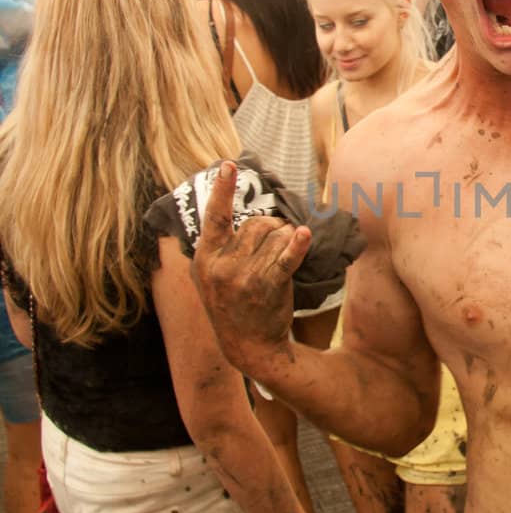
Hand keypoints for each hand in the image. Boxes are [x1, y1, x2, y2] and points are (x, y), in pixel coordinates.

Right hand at [192, 160, 311, 372]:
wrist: (248, 347)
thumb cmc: (232, 305)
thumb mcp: (210, 277)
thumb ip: (220, 247)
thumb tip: (242, 212)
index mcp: (205, 258)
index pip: (215, 216)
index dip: (223, 189)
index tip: (229, 166)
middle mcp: (222, 265)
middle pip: (257, 223)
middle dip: (272, 228)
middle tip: (275, 244)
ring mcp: (244, 276)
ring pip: (276, 236)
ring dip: (286, 239)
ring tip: (282, 258)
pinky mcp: (267, 286)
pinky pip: (286, 257)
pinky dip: (297, 245)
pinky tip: (304, 235)